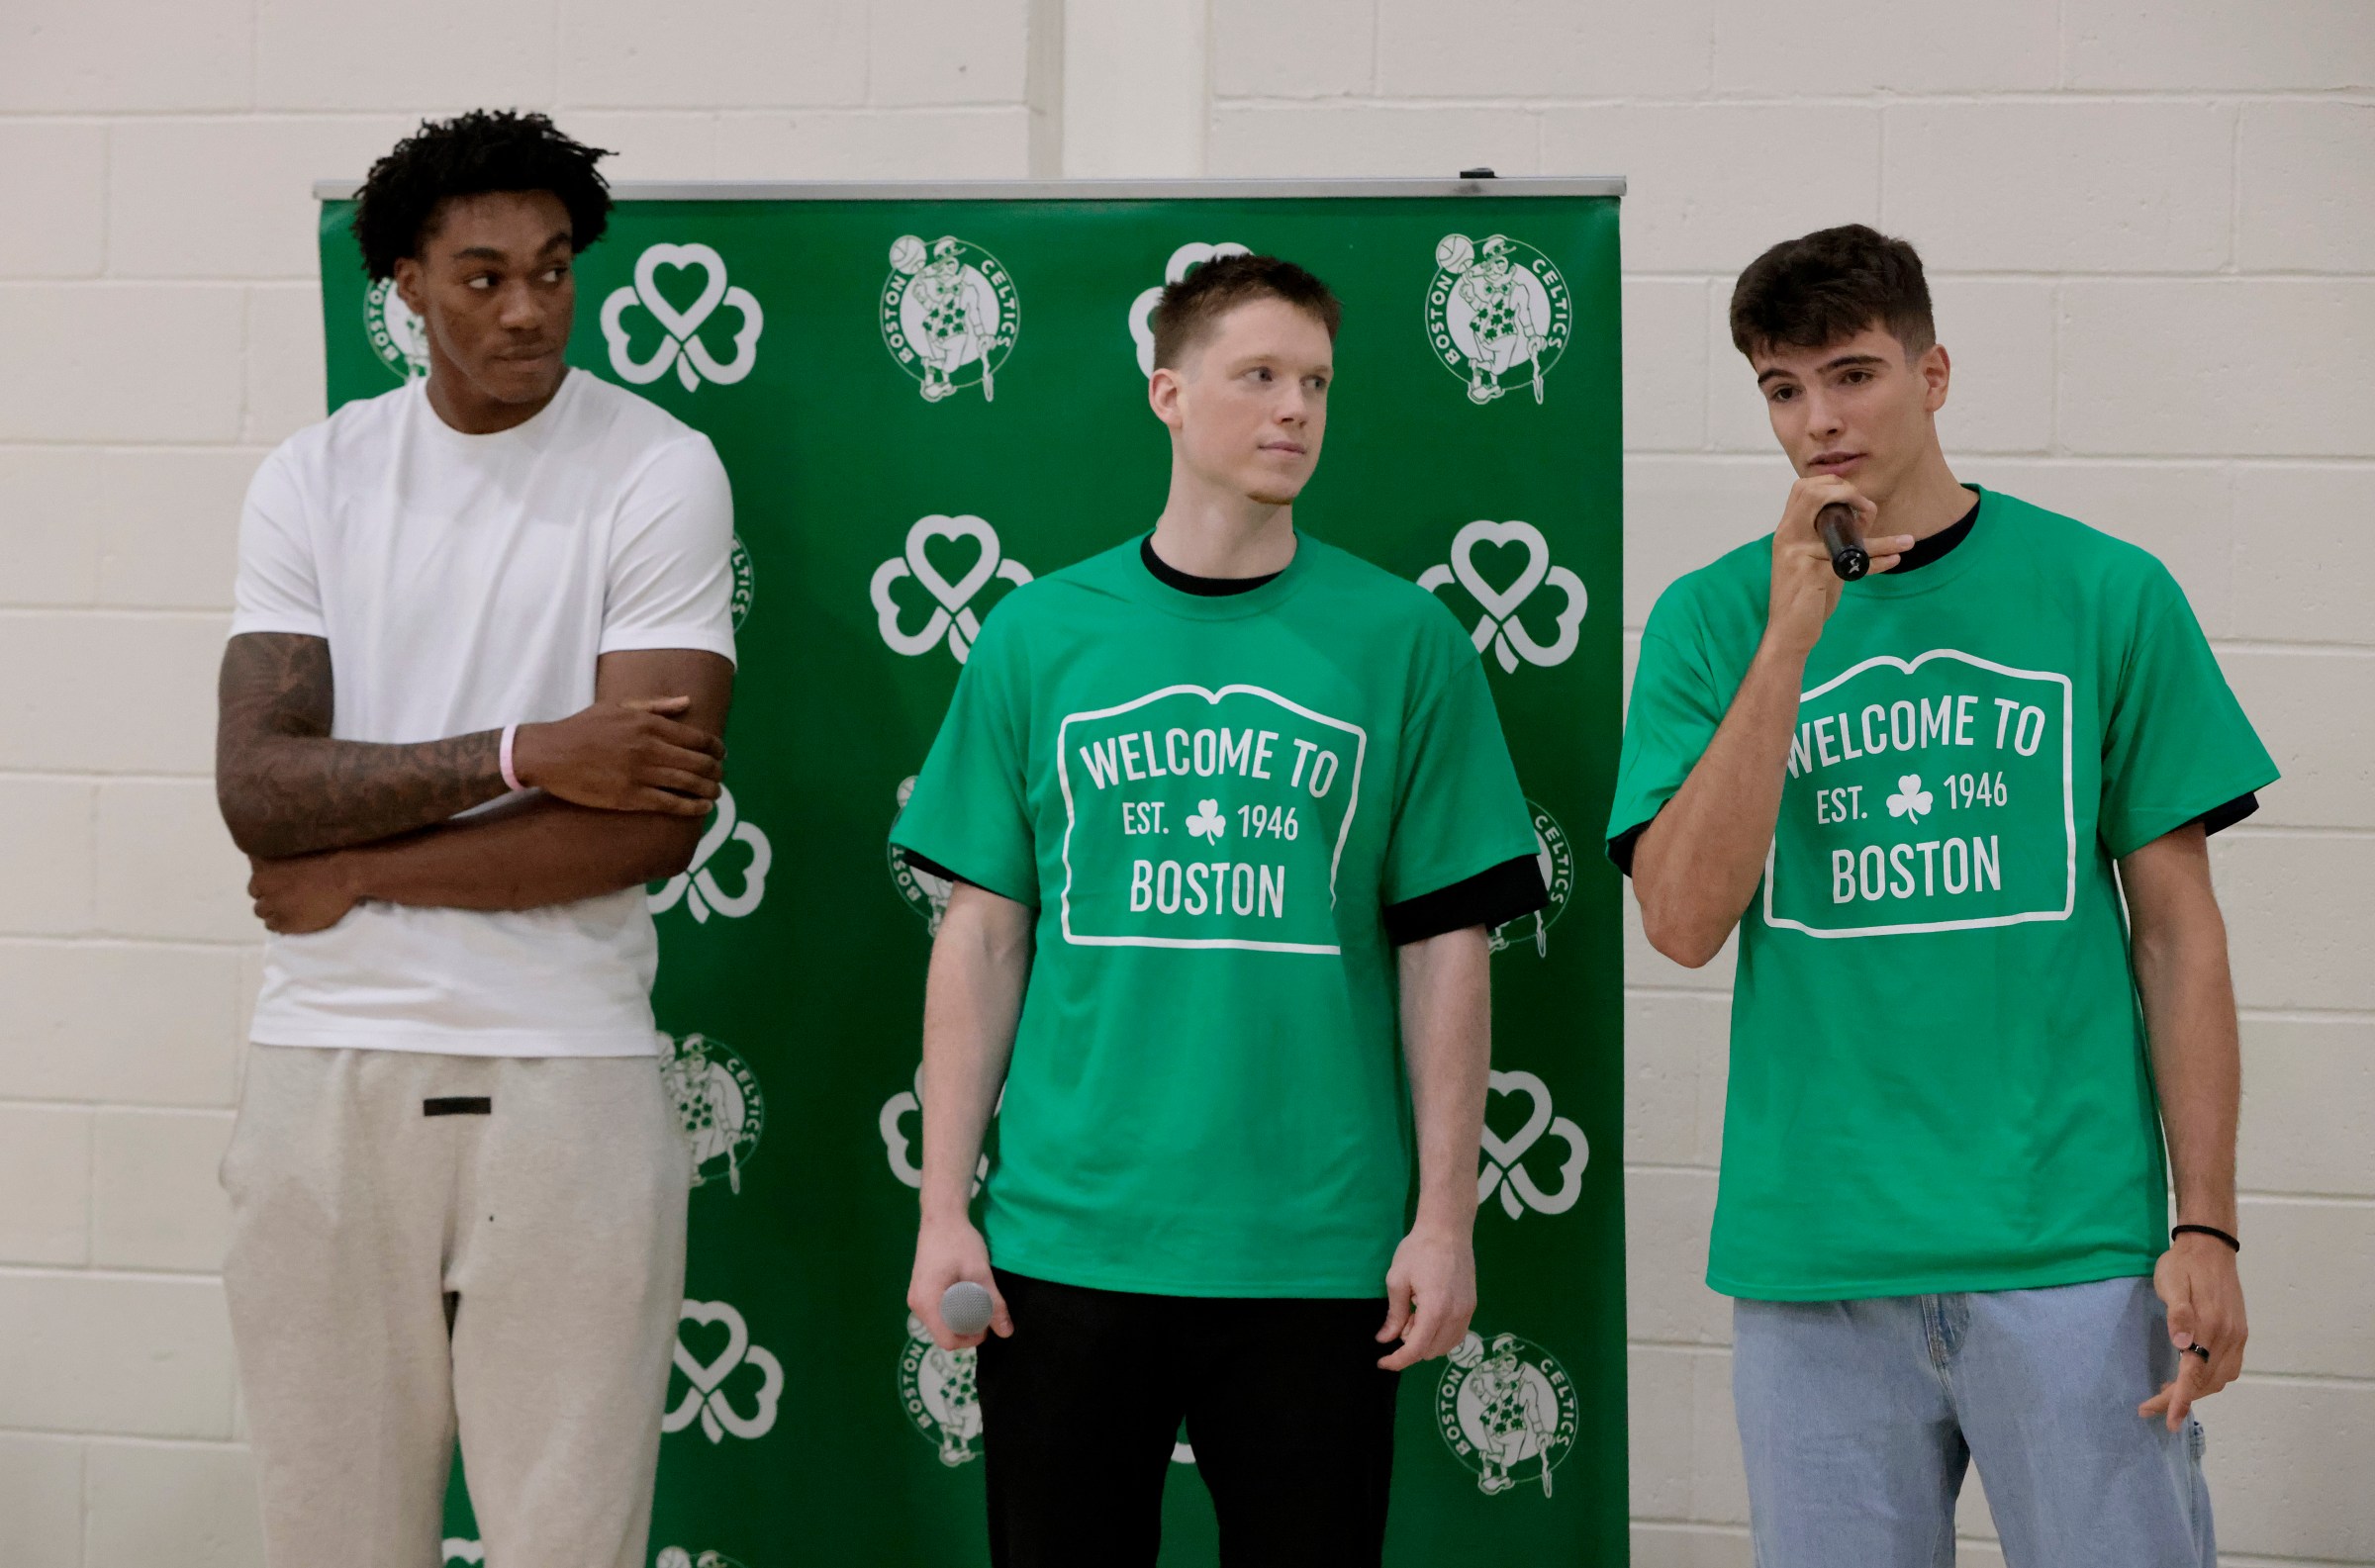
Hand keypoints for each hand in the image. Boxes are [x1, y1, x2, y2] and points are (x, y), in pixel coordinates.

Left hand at [247, 852, 360, 933]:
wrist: (347, 874)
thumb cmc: (328, 856)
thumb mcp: (298, 849)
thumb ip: (279, 858)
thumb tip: (265, 861)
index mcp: (264, 864)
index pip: (254, 873)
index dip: (267, 879)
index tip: (279, 879)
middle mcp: (262, 884)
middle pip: (256, 893)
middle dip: (268, 893)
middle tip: (287, 893)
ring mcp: (272, 904)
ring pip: (261, 911)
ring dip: (273, 909)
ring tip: (291, 907)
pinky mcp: (284, 922)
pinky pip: (272, 926)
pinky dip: (280, 923)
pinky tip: (294, 918)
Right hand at [511, 697, 724, 815]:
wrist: (549, 753)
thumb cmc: (582, 727)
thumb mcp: (619, 706)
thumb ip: (656, 705)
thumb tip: (688, 702)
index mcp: (648, 723)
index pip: (695, 737)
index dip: (715, 747)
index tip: (721, 754)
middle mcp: (648, 747)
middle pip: (697, 761)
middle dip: (716, 770)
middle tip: (721, 775)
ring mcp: (639, 773)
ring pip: (688, 783)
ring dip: (709, 789)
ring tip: (716, 793)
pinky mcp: (629, 797)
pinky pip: (669, 803)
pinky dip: (692, 807)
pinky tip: (703, 808)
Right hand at [907, 1216, 1011, 1352]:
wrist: (942, 1217)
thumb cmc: (959, 1242)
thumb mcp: (980, 1273)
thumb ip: (993, 1303)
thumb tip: (1006, 1332)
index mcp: (928, 1303)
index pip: (947, 1340)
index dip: (970, 1339)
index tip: (987, 1325)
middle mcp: (917, 1305)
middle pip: (944, 1334)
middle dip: (967, 1329)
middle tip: (985, 1311)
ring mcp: (917, 1298)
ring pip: (941, 1323)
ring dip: (961, 1319)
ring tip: (978, 1301)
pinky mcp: (921, 1291)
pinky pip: (937, 1312)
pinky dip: (953, 1310)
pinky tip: (966, 1294)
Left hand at [1376, 1222, 1476, 1370]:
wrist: (1447, 1230)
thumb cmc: (1418, 1251)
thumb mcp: (1397, 1280)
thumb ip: (1393, 1315)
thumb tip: (1384, 1339)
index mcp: (1435, 1310)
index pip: (1416, 1349)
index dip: (1397, 1360)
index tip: (1382, 1362)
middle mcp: (1456, 1316)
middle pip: (1431, 1351)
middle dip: (1411, 1345)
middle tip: (1401, 1320)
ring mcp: (1467, 1312)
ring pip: (1446, 1346)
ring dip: (1427, 1341)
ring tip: (1414, 1314)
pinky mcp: (1472, 1306)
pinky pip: (1456, 1334)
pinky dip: (1440, 1336)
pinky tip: (1429, 1316)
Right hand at [1763, 475, 1913, 658]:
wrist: (1788, 633)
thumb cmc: (1805, 598)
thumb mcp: (1813, 560)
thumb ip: (1832, 538)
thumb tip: (1864, 517)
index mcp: (1787, 531)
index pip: (1804, 488)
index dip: (1834, 485)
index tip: (1856, 502)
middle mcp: (1788, 536)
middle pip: (1814, 492)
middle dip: (1850, 494)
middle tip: (1868, 512)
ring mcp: (1798, 553)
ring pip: (1843, 529)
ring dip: (1878, 533)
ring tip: (1906, 540)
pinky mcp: (1813, 574)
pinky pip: (1854, 560)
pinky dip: (1879, 558)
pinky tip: (1895, 558)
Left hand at [2139, 1233, 2247, 1429]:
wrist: (2211, 1246)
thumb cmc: (2183, 1264)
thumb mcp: (2171, 1282)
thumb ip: (2178, 1314)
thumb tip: (2182, 1345)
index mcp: (2210, 1326)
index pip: (2195, 1374)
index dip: (2180, 1399)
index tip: (2167, 1420)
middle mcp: (2229, 1337)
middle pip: (2207, 1382)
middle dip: (2181, 1399)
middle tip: (2151, 1407)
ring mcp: (2237, 1336)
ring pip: (2220, 1379)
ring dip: (2197, 1391)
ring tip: (2169, 1395)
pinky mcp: (2239, 1333)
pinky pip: (2228, 1368)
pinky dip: (2210, 1379)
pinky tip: (2192, 1376)